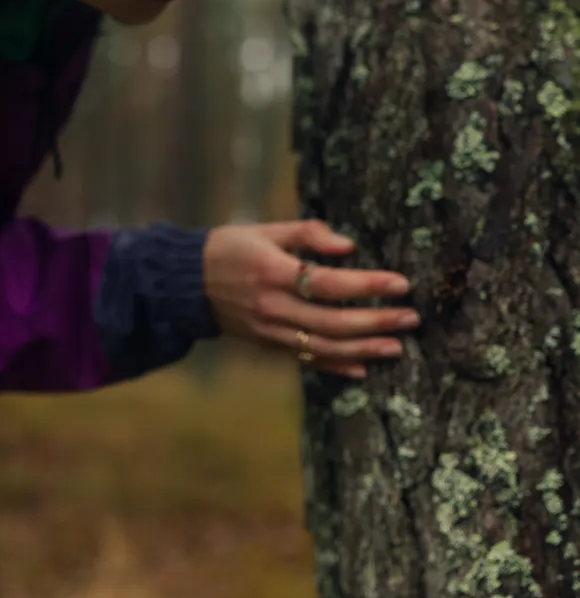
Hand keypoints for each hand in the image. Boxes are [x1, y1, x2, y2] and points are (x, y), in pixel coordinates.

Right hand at [203, 219, 418, 379]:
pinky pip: (308, 359)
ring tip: (398, 345)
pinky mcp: (268, 345)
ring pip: (325, 346)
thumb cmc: (231, 247)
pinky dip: (337, 366)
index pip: (329, 283)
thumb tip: (349, 246)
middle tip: (411, 318)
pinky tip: (364, 367)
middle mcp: (273, 307)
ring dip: (365, 348)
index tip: (401, 283)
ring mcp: (270, 331)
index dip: (368, 284)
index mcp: (273, 272)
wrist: (186, 283)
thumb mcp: (266, 229)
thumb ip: (308, 233)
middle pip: (334, 321)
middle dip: (377, 321)